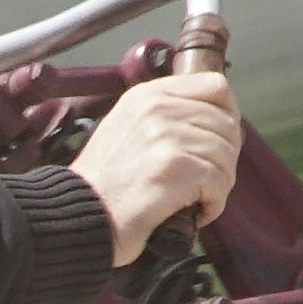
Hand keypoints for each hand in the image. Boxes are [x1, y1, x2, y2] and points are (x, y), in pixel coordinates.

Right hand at [73, 71, 240, 261]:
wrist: (75, 217)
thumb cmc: (103, 186)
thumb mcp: (127, 130)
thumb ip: (164, 118)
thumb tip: (215, 122)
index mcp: (148, 95)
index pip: (215, 86)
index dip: (227, 116)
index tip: (218, 143)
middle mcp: (157, 108)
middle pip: (226, 125)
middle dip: (223, 159)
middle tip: (203, 183)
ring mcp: (166, 135)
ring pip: (226, 155)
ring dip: (218, 185)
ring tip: (194, 200)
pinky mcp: (175, 167)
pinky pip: (219, 182)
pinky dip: (213, 204)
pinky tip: (193, 212)